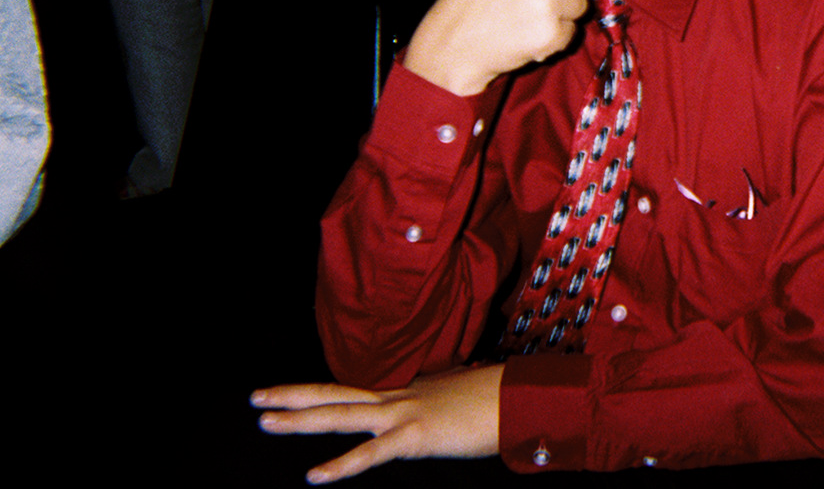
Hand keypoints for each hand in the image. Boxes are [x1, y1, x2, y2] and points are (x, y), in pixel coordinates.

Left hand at [252, 363, 502, 483]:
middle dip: (293, 395)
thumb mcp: (455, 403)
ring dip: (299, 418)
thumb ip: (433, 409)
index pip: (353, 392)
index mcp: (406, 392)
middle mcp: (398, 398)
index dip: (320, 394)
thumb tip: (429, 419)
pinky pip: (370, 454)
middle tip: (257, 397)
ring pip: (340, 414)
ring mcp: (404, 414)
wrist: (520, 396)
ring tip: (265, 420)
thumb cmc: (497, 401)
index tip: (290, 395)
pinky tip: (314, 477)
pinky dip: (341, 465)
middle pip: (335, 393)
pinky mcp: (414, 437)